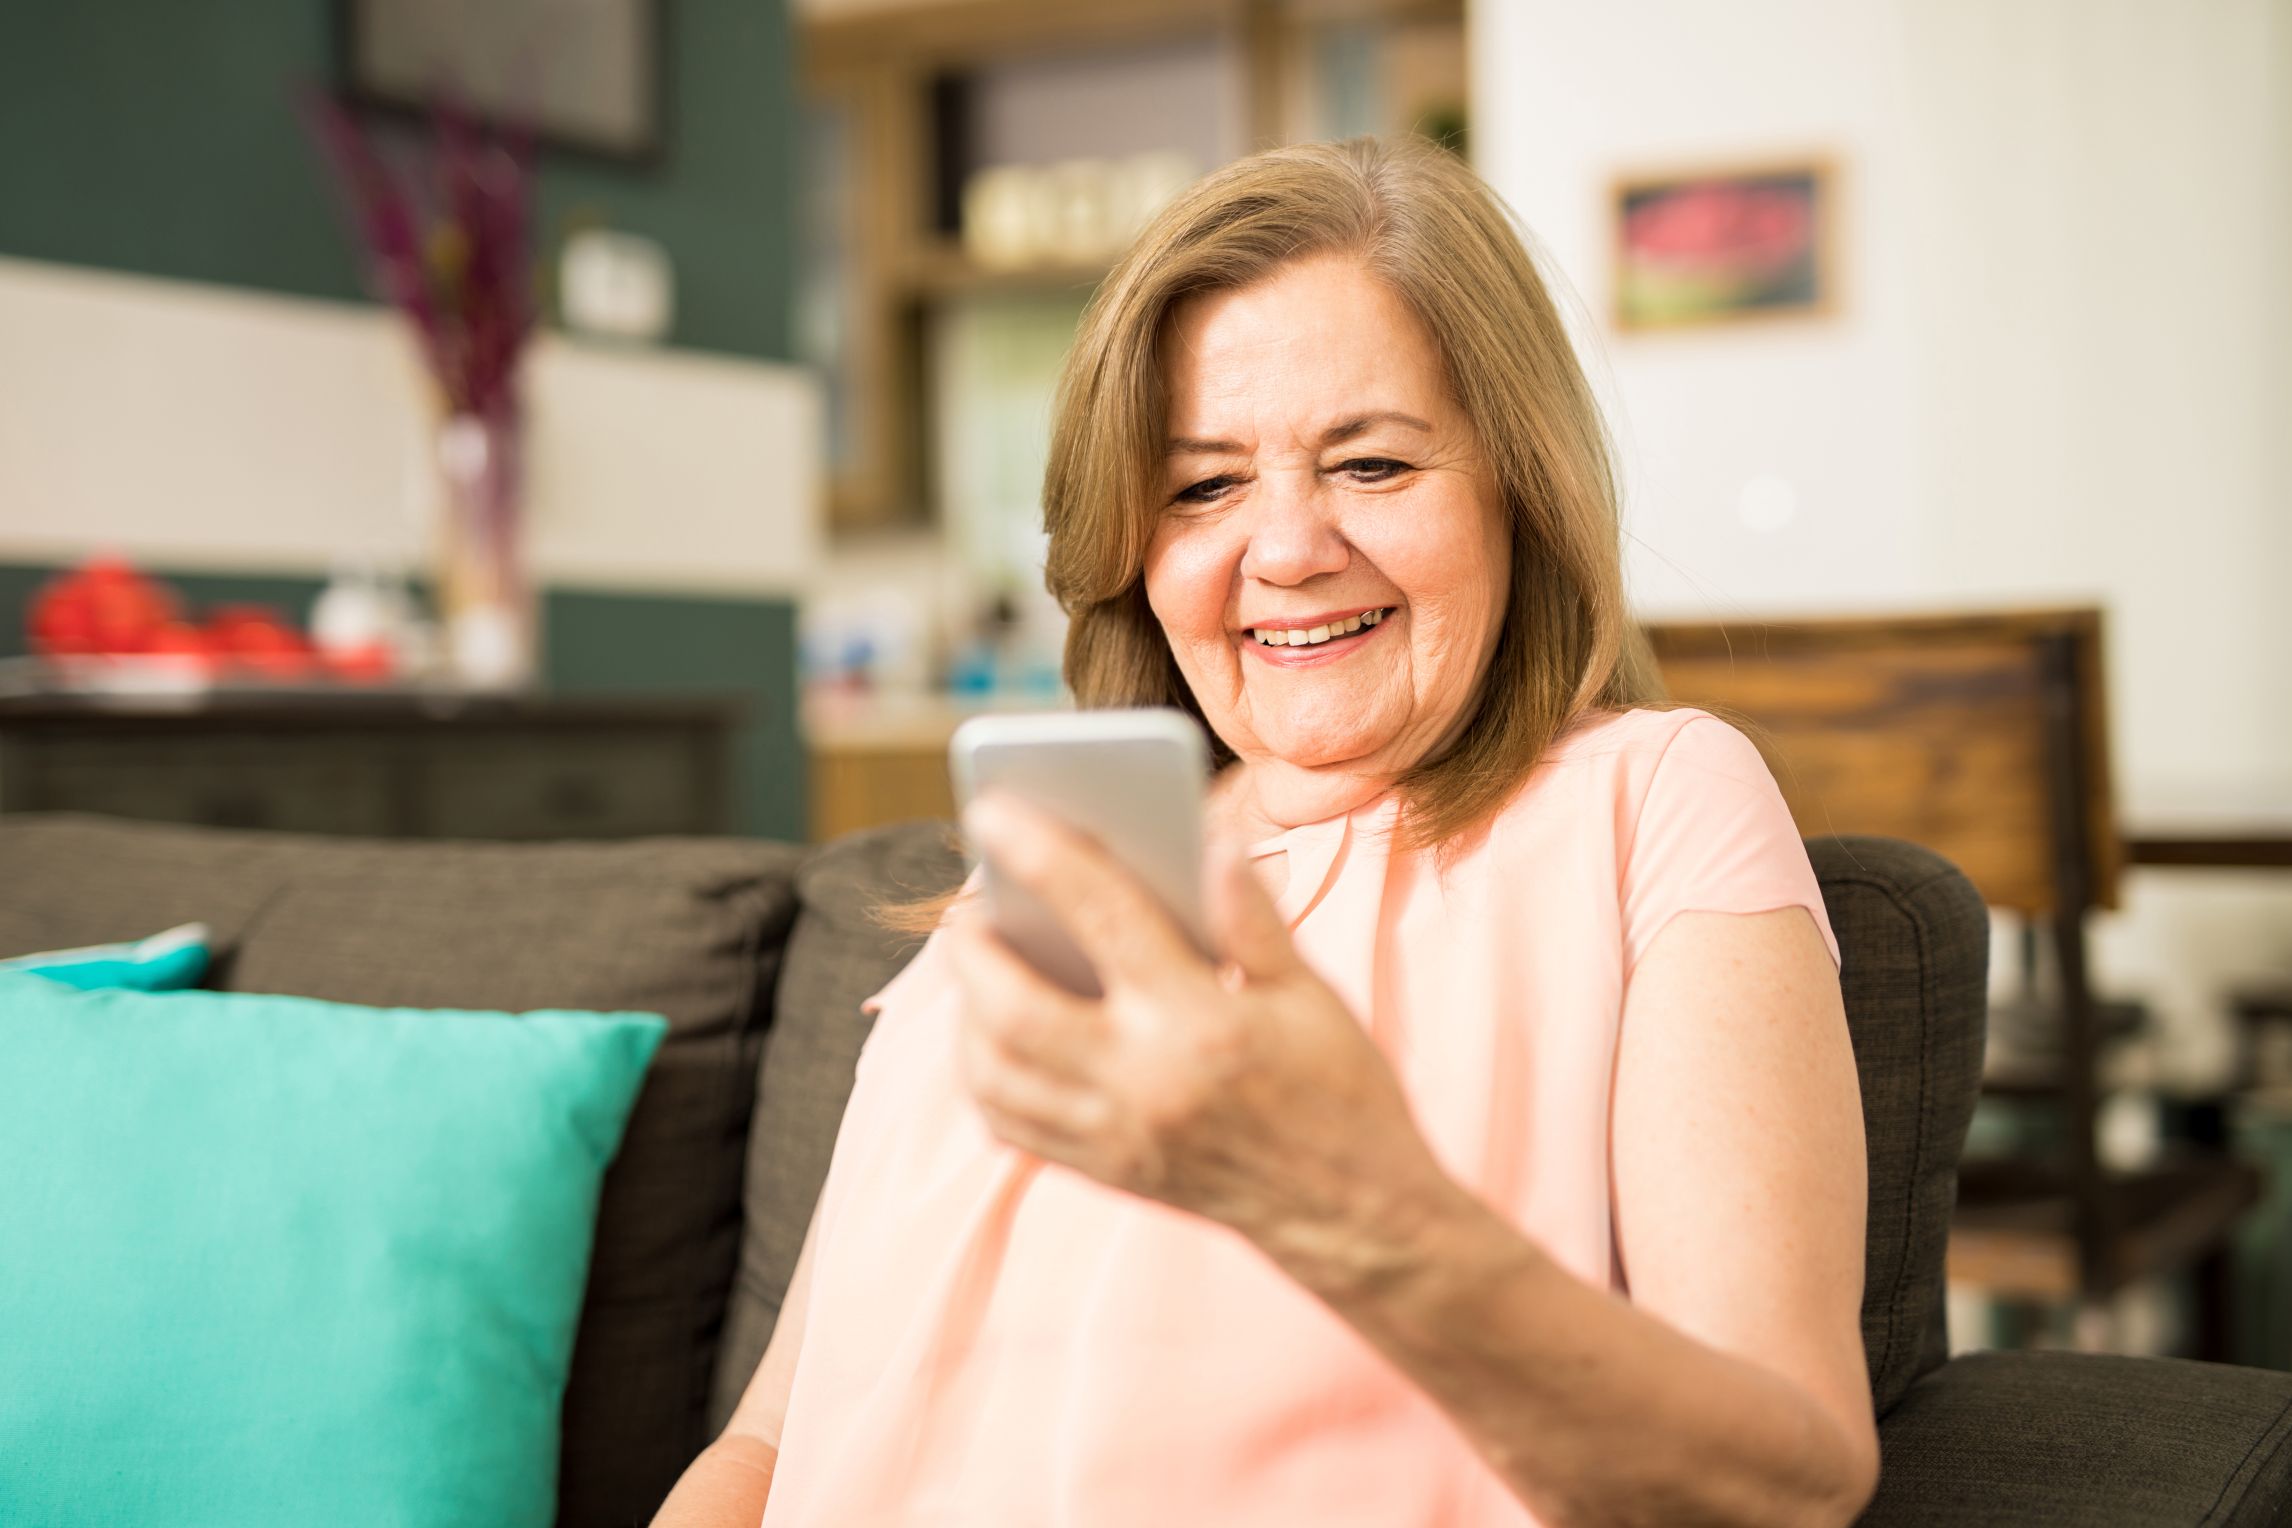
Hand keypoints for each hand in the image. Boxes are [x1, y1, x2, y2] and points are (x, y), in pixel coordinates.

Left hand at [945, 791, 1462, 1277]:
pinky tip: (993, 1033)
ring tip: (978, 964)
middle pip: (1015, 1010)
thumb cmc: (1339, 1089)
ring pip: (996, 1074)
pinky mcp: (1103, 1170)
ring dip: (967, 1012)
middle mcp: (1145, 1083)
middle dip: (975, 949)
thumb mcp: (1312, 993)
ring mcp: (1115, 1135)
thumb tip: (1209, 842)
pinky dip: (982, 1073)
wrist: (1353, 1214)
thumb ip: (1252, 918)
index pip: (1103, 917)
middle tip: (971, 908)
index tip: (995, 808)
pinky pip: (1007, 1125)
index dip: (1041, 853)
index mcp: (1202, 1022)